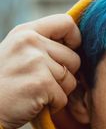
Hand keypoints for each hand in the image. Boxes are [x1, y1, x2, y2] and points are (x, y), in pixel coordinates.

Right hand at [0, 14, 80, 128]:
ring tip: (35, 92)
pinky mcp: (41, 83)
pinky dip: (53, 106)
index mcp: (26, 32)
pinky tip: (33, 103)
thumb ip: (42, 45)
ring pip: (71, 80)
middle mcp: (31, 42)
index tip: (68, 52)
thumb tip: (76, 46)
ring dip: (58, 93)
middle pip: (74, 59)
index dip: (75, 39)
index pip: (66, 23)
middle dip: (64, 76)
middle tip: (40, 83)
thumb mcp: (18, 53)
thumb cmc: (4, 84)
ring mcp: (36, 62)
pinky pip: (63, 98)